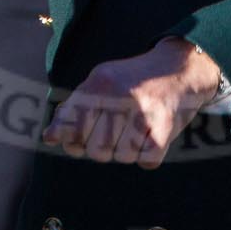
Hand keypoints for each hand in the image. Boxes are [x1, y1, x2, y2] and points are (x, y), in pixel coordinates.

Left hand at [41, 37, 222, 168]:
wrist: (181, 68)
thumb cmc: (133, 81)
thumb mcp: (101, 82)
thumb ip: (73, 108)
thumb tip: (49, 138)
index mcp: (100, 82)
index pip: (71, 126)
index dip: (72, 140)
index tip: (79, 139)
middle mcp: (121, 95)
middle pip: (96, 150)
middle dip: (102, 148)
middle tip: (114, 132)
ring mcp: (145, 111)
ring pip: (121, 157)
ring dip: (127, 151)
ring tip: (135, 131)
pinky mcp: (166, 127)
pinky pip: (146, 161)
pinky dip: (147, 156)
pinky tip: (150, 137)